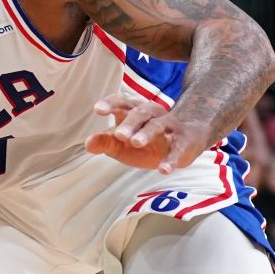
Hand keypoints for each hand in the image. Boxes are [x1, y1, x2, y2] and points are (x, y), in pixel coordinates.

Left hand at [88, 92, 206, 173]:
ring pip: (158, 125)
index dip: (110, 104)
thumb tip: (88, 143)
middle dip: (129, 123)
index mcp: (134, 112)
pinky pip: (178, 149)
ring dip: (146, 133)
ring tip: (135, 143)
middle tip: (119, 134)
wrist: (186, 142)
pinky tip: (164, 170)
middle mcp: (152, 115)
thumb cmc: (147, 141)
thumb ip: (106, 142)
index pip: (121, 103)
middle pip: (140, 113)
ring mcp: (170, 127)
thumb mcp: (123, 143)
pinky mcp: (184, 142)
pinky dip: (171, 159)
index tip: (98, 109)